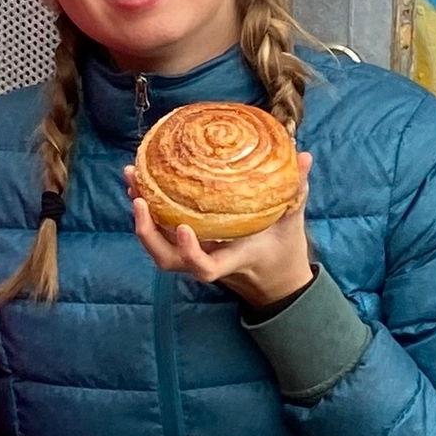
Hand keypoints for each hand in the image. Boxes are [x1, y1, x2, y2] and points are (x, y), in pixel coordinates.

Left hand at [130, 163, 315, 314]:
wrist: (275, 279)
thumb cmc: (283, 250)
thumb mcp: (293, 222)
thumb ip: (297, 191)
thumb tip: (303, 156)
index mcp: (233, 259)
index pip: (206, 268)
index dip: (190, 252)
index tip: (181, 227)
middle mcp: (209, 259)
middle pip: (167, 260)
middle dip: (147, 232)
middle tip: (139, 198)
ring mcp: (196, 254)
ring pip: (158, 248)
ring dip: (140, 217)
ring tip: (132, 178)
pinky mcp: (189, 244)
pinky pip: (161, 231)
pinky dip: (149, 208)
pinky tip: (141, 179)